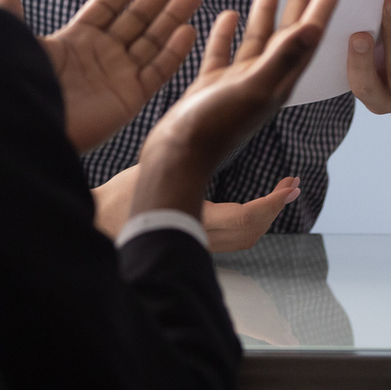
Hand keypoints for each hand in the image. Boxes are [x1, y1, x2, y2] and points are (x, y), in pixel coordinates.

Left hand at [0, 0, 202, 152]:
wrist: (29, 128)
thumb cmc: (21, 84)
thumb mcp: (15, 40)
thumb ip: (10, 6)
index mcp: (75, 40)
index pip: (106, 8)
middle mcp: (100, 56)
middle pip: (136, 19)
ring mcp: (117, 77)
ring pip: (152, 40)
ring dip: (173, 17)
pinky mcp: (129, 99)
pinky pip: (157, 72)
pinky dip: (173, 53)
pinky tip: (188, 31)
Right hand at [91, 166, 299, 252]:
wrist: (101, 226)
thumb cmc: (117, 200)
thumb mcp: (149, 176)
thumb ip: (175, 168)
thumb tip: (193, 146)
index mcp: (194, 221)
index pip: (245, 218)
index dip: (271, 203)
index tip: (289, 187)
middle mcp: (200, 237)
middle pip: (250, 230)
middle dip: (272, 208)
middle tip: (290, 187)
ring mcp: (197, 243)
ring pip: (243, 236)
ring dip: (262, 215)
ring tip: (277, 194)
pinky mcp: (193, 240)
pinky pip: (231, 235)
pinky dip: (247, 220)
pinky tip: (250, 205)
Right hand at [131, 0, 340, 219]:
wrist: (176, 158)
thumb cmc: (216, 128)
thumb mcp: (253, 89)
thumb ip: (282, 59)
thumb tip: (313, 29)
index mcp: (278, 84)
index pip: (306, 41)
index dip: (321, 12)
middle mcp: (262, 82)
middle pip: (286, 36)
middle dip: (298, 6)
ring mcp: (236, 84)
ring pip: (256, 40)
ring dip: (266, 13)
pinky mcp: (211, 86)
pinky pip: (223, 52)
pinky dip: (227, 33)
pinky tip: (229, 15)